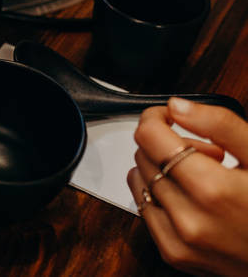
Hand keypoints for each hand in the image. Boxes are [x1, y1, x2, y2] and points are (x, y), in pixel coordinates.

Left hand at [128, 99, 247, 275]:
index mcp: (211, 189)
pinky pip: (144, 210)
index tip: (167, 116)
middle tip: (209, 153)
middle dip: (169, 145)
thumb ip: (221, 125)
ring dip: (162, 170)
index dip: (155, 118)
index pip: (149, 137)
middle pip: (145, 156)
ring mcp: (180, 240)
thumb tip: (178, 106)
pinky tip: (190, 197)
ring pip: (140, 181)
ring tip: (203, 177)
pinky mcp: (175, 254)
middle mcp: (189, 218)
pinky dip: (158, 195)